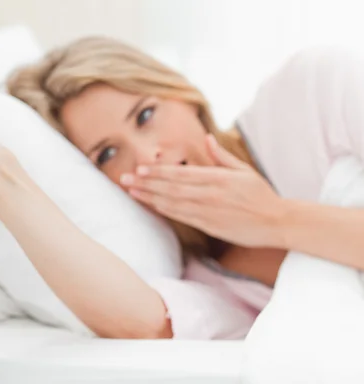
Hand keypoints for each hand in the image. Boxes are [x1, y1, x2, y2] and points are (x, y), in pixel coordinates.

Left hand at [121, 135, 287, 247]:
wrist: (278, 221)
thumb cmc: (261, 195)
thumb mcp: (244, 170)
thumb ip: (221, 156)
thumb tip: (207, 138)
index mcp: (219, 177)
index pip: (182, 173)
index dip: (159, 171)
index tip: (140, 168)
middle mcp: (211, 193)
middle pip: (172, 187)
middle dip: (146, 182)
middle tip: (125, 178)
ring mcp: (209, 210)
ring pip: (173, 202)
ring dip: (149, 196)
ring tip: (131, 190)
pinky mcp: (210, 226)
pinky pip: (182, 217)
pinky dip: (164, 210)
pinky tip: (151, 205)